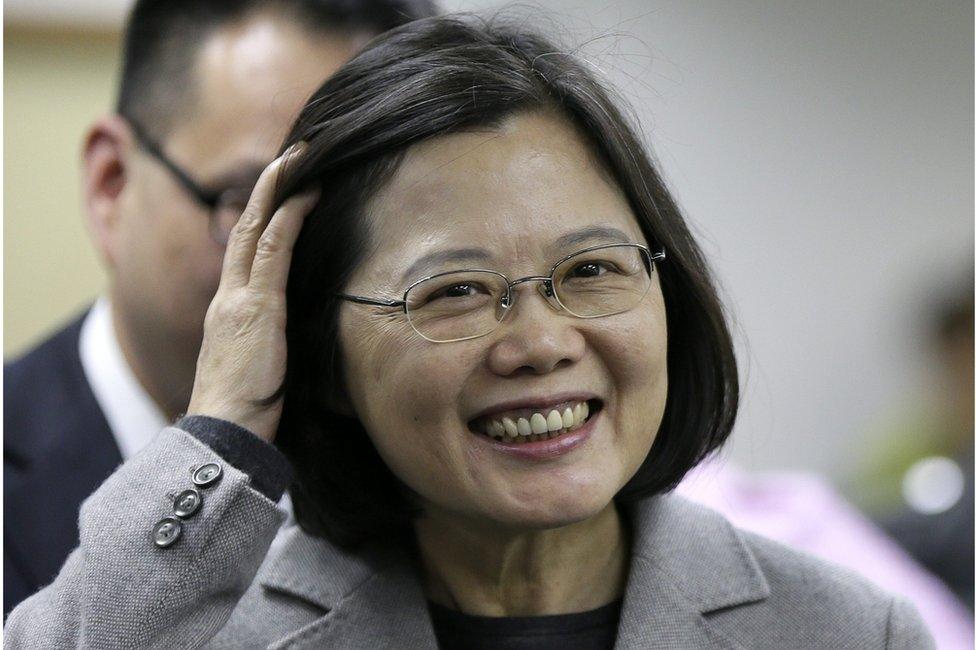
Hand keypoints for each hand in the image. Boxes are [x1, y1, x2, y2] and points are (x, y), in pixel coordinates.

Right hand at [186, 145, 316, 441]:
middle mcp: (229, 296)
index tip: (285, 186)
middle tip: (293, 154)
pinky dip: (288, 219)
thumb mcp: (260, 364)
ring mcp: (240, 299)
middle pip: (247, 226)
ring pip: (257, 228)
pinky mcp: (257, 309)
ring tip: (301, 159)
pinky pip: (273, 252)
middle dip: (269, 186)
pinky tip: (305, 195)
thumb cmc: (246, 409)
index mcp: (230, 308)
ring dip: (279, 189)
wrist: (224, 434)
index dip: (263, 213)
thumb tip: (295, 335)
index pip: (246, 248)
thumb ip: (271, 339)